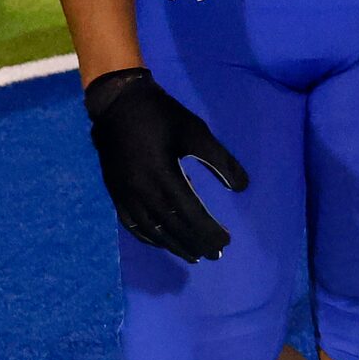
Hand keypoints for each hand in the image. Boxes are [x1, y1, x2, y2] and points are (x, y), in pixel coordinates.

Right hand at [84, 67, 247, 262]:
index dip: (208, 231)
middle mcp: (142, 190)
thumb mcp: (196, 131)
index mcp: (163, 175)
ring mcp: (125, 194)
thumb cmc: (162, 115)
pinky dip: (149, 238)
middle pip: (172, 226)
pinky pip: (132, 224)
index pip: (190, 213)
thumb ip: (220, 161)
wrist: (117, 103)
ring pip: (152, 230)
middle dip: (196, 242)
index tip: (227, 242)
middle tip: (216, 255)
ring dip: (174, 245)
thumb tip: (243, 187)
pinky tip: (163, 243)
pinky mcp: (116, 193)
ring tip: (194, 256)